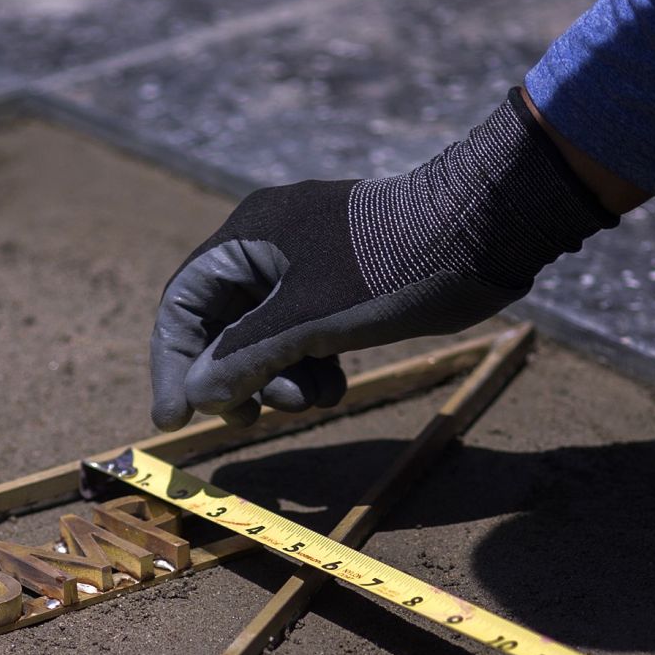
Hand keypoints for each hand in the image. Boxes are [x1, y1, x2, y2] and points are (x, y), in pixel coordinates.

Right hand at [149, 89, 615, 430]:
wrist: (480, 235)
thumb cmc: (388, 268)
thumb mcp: (307, 320)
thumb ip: (244, 357)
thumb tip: (198, 395)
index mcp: (248, 235)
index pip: (184, 302)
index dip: (173, 362)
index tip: (175, 420)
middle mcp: (269, 246)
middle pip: (223, 325)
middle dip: (235, 377)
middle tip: (246, 420)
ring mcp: (308, 267)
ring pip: (266, 339)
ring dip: (278, 379)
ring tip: (310, 400)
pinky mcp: (342, 288)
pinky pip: (304, 338)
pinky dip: (310, 369)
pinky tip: (335, 387)